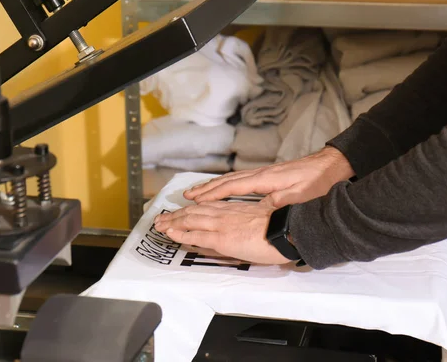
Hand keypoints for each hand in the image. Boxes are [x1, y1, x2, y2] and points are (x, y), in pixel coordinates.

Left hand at [153, 201, 290, 264]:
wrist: (287, 230)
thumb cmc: (281, 227)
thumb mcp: (262, 218)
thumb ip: (248, 219)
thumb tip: (242, 225)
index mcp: (235, 209)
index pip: (206, 207)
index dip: (190, 209)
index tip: (179, 212)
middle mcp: (225, 213)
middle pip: (194, 212)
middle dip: (175, 215)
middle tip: (160, 219)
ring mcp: (222, 225)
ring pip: (190, 220)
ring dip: (172, 222)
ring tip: (158, 225)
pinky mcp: (222, 238)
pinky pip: (196, 235)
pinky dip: (181, 233)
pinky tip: (170, 233)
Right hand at [184, 147, 354, 207]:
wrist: (331, 165)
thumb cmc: (319, 182)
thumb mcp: (303, 196)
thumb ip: (283, 201)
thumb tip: (264, 207)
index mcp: (266, 179)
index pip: (233, 187)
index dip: (213, 194)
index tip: (195, 200)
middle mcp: (261, 174)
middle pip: (227, 181)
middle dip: (206, 189)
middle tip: (186, 196)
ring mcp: (263, 174)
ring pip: (232, 179)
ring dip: (213, 186)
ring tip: (197, 192)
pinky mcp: (268, 176)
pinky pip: (239, 180)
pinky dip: (225, 185)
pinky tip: (222, 189)